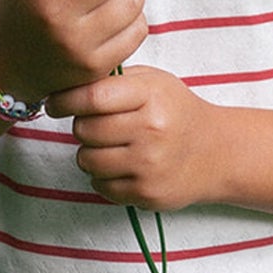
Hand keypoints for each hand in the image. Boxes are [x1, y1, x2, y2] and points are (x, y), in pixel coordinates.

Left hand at [49, 66, 217, 212]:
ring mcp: (149, 164)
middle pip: (84, 129)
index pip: (92, 97)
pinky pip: (100, 185)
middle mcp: (151, 130)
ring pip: (86, 159)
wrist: (216, 153)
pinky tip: (122, 165)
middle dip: (82, 126)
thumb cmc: (176, 111)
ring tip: (109, 145)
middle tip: (96, 124)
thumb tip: (67, 84)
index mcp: (150, 96)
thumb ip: (114, 80)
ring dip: (90, 153)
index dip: (64, 100)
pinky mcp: (146, 192)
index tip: (55, 103)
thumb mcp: (153, 81)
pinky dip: (103, 176)